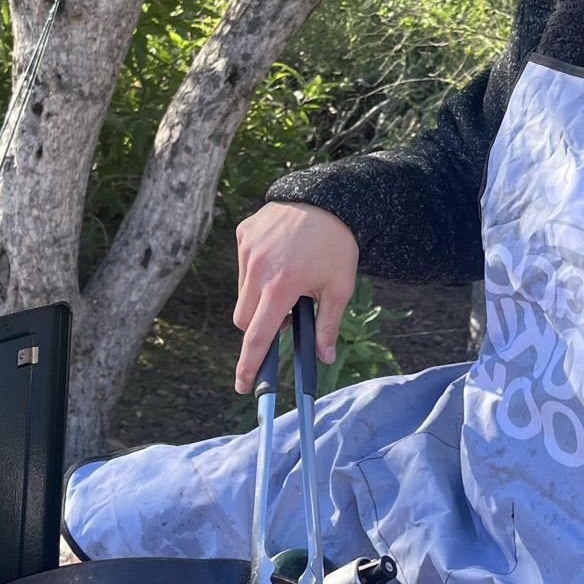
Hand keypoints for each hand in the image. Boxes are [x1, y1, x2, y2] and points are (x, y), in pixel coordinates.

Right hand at [233, 202, 358, 393]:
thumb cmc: (337, 245)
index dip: (249, 364)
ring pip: (242, 293)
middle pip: (244, 319)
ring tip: (287, 280)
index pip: (257, 336)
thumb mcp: (340, 288)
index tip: (243, 385)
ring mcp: (248, 249)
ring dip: (259, 298)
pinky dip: (256, 272)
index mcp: (282, 286)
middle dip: (260, 326)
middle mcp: (258, 268)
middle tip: (286, 314)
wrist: (329, 198)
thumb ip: (327, 325)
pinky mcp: (244, 234)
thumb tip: (324, 357)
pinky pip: (244, 266)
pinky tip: (280, 258)